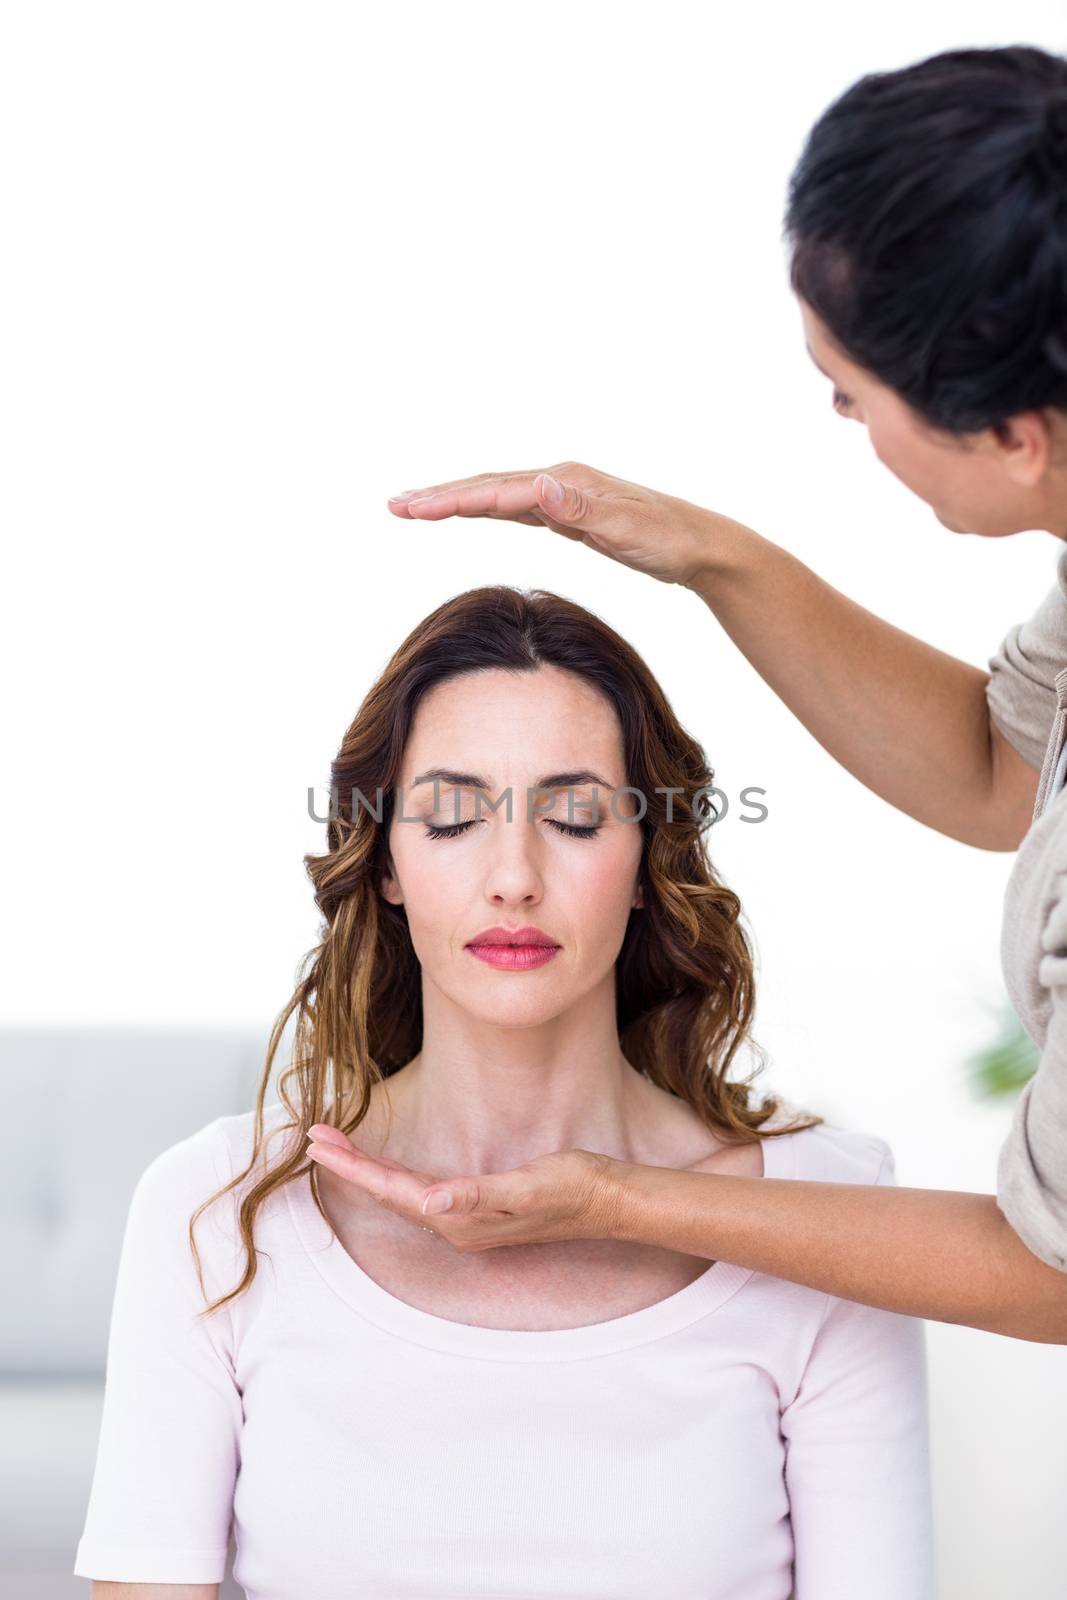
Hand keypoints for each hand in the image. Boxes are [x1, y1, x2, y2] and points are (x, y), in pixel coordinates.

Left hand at [305, 1123, 625, 1253]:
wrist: (609, 1201)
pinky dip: (394, 1176)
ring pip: (400, 1192)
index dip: (352, 1166)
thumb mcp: (526, 1188)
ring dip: (366, 1170)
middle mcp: (455, 1225)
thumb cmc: (572, 1189)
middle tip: (313, 1136)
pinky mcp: (477, 1207)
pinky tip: (386, 1171)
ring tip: (335, 1148)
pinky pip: (420, 1191)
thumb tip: (429, 1204)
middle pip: (388, 1191)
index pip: (391, 1189)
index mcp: (459, 1220)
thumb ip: (476, 1198)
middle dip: (348, 1165)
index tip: (318, 1144)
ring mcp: (465, 1220)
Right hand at [387, 460, 747, 588]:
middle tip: (393, 506)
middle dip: (439, 496)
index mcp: (565, 483)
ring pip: (496, 495)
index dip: (451, 501)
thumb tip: (538, 486)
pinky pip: (514, 508)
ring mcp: (562, 495)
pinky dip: (484, 508)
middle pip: (486, 487)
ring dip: (455, 500)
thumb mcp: (624, 528)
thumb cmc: (666, 540)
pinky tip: (469, 512)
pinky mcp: (568, 514)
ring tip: (415, 508)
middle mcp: (558, 482)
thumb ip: (579, 510)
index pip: (496, 492)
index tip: (412, 509)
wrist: (699, 545)